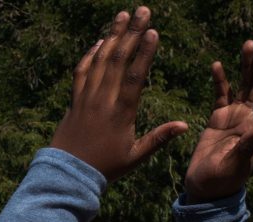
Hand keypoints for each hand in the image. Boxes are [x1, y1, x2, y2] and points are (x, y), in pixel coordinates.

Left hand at [50, 8, 187, 181]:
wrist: (67, 175)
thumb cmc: (104, 167)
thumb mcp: (135, 156)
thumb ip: (159, 138)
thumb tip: (185, 125)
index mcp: (121, 113)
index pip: (135, 77)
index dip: (144, 53)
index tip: (153, 32)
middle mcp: (102, 101)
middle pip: (118, 60)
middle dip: (131, 33)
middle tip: (142, 10)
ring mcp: (86, 98)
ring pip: (99, 60)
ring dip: (112, 35)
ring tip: (122, 15)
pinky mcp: (74, 101)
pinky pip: (81, 72)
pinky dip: (90, 54)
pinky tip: (100, 41)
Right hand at [184, 34, 252, 200]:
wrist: (205, 189)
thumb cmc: (222, 181)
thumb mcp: (235, 164)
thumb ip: (248, 146)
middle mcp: (249, 118)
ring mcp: (234, 117)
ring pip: (243, 85)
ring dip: (246, 65)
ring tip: (248, 43)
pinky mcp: (217, 119)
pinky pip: (221, 94)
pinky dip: (221, 80)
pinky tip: (219, 65)